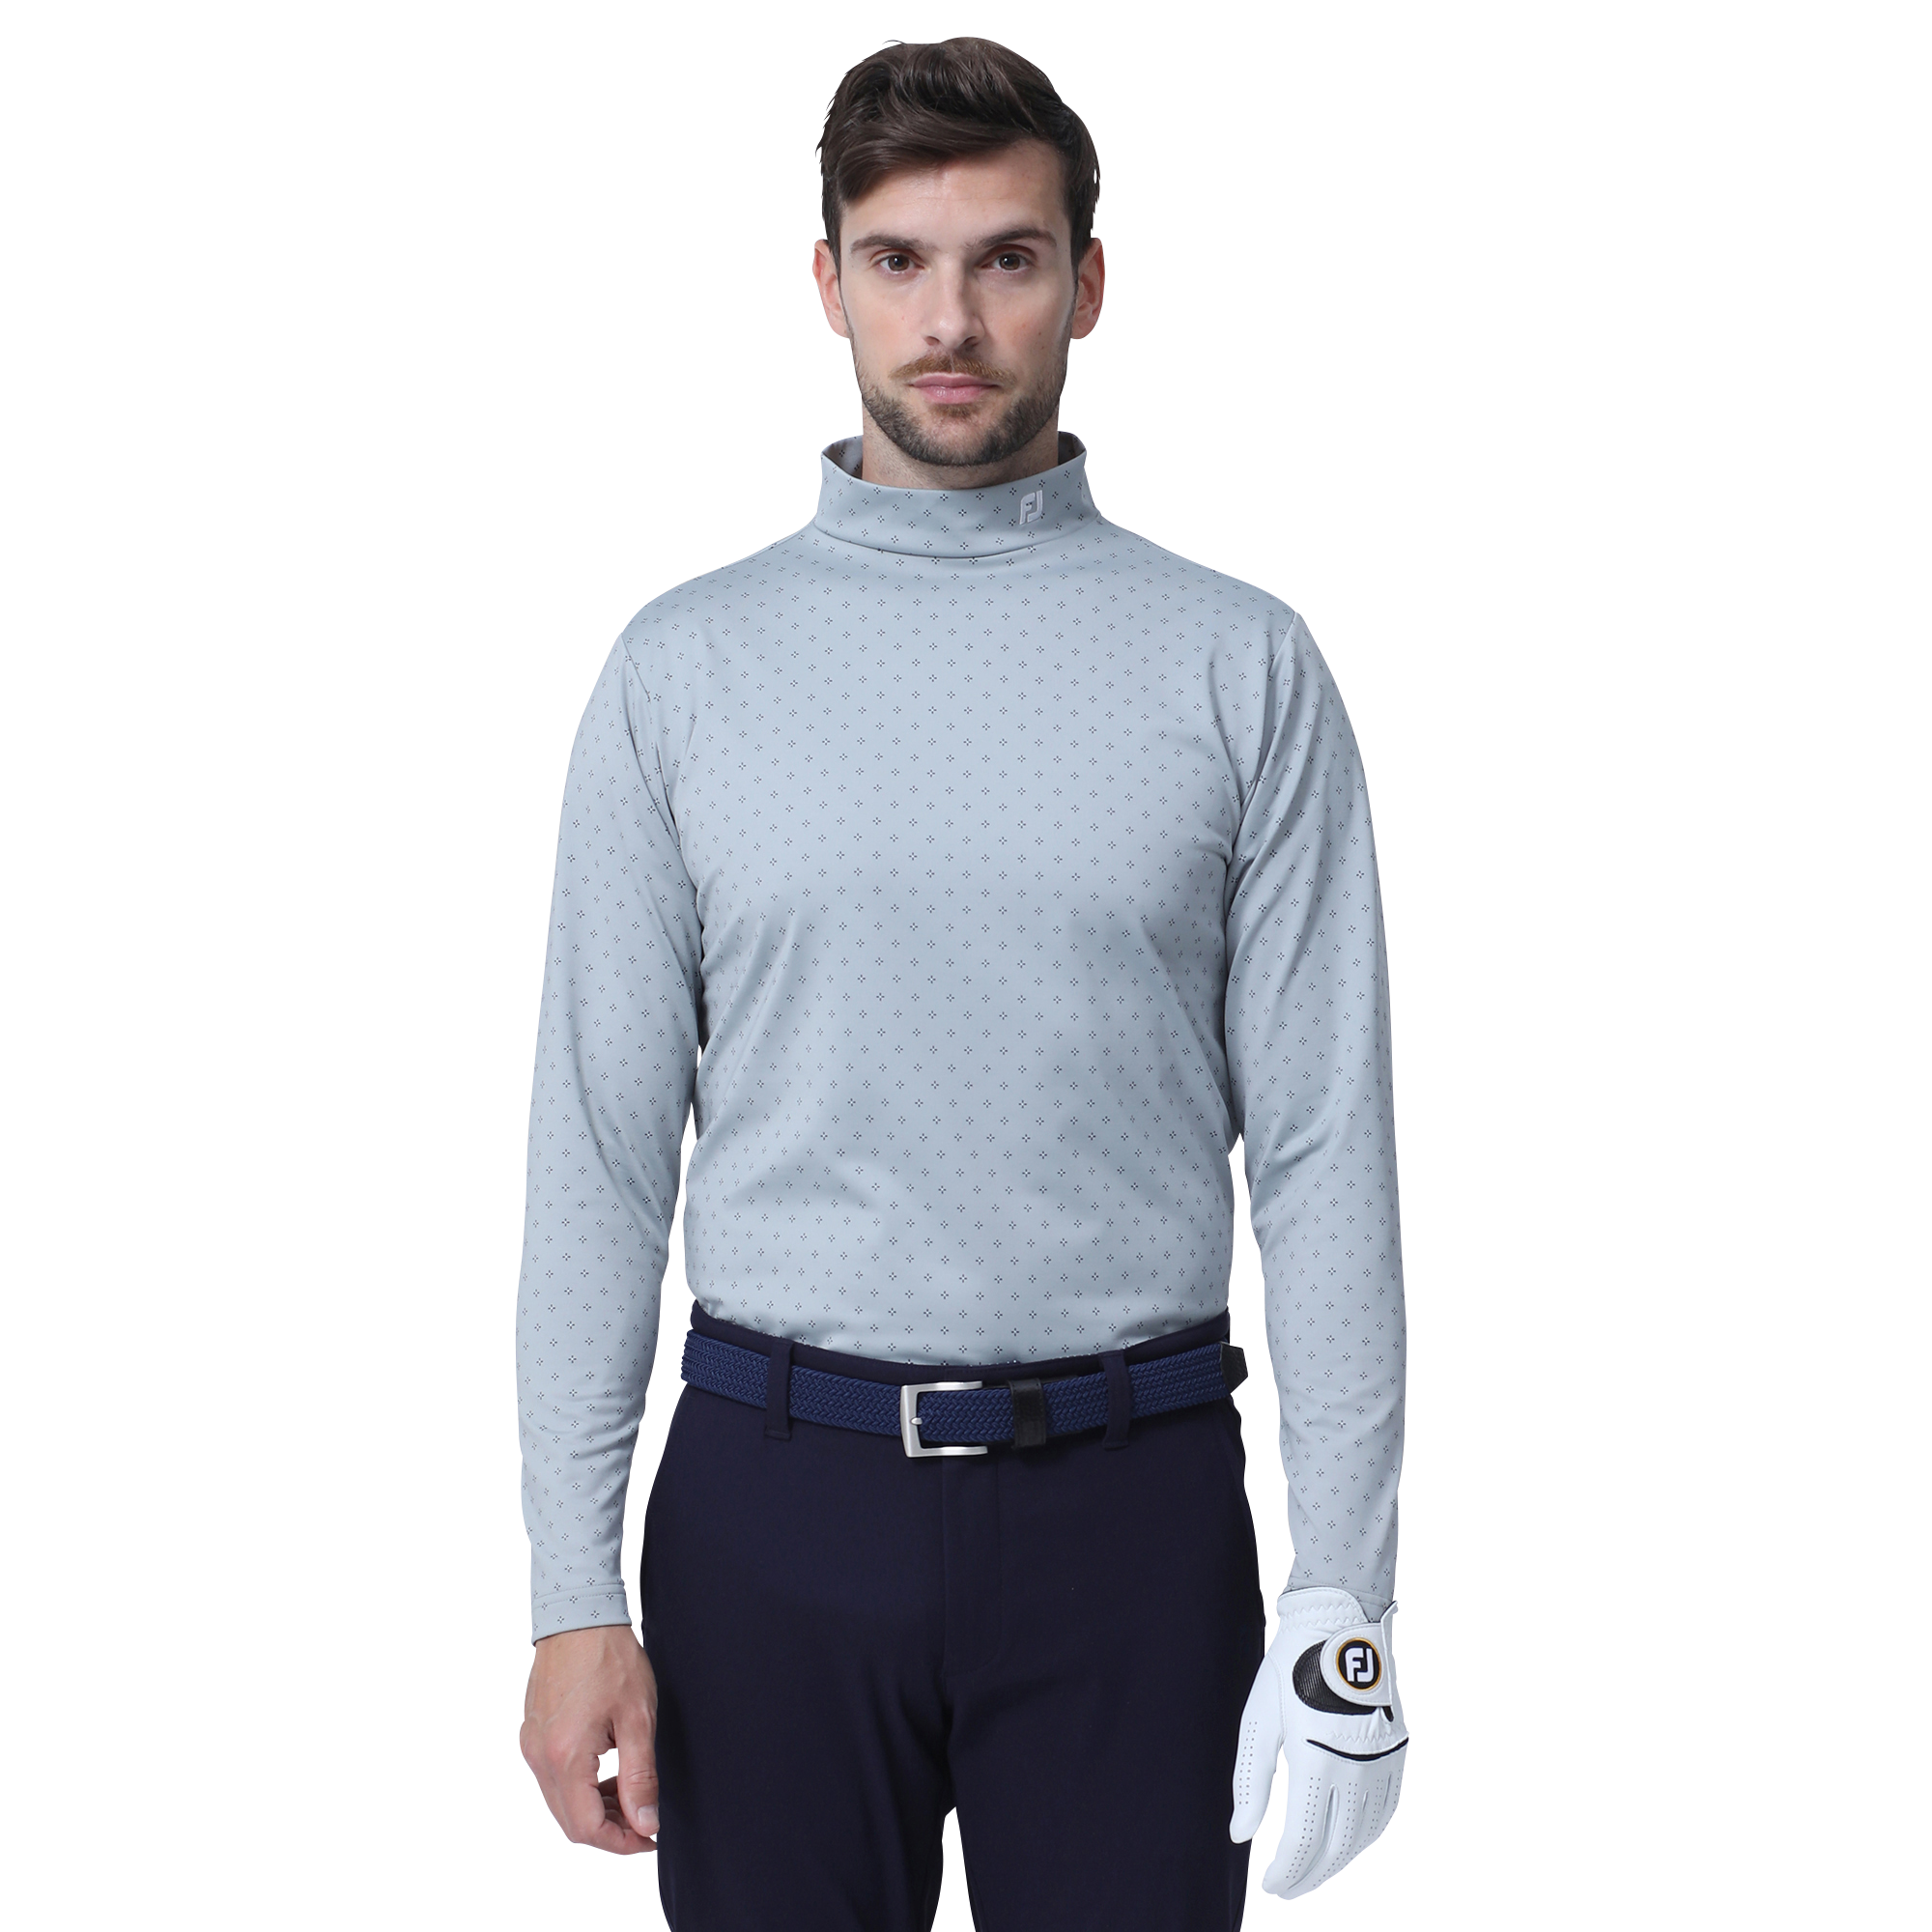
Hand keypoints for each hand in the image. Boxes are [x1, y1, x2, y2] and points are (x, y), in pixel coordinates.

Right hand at [520, 1623, 660, 1854]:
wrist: (579, 1614)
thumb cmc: (610, 1657)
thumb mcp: (638, 1718)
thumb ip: (640, 1777)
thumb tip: (645, 1824)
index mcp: (565, 1757)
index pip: (587, 1828)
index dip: (621, 1843)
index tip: (650, 1837)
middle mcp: (540, 1757)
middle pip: (570, 1822)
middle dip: (610, 1829)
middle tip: (645, 1819)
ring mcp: (532, 1745)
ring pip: (560, 1802)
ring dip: (595, 1808)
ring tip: (630, 1793)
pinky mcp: (532, 1734)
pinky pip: (553, 1778)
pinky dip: (579, 1787)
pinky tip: (607, 1771)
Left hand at [1229, 1586, 1407, 1898]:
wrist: (1341, 1621)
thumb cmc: (1291, 1667)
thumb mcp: (1258, 1718)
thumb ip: (1250, 1780)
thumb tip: (1240, 1834)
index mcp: (1315, 1758)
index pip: (1302, 1839)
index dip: (1286, 1871)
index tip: (1270, 1883)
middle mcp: (1355, 1767)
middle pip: (1335, 1846)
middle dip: (1309, 1874)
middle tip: (1286, 1886)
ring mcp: (1382, 1761)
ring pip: (1364, 1835)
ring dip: (1339, 1860)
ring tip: (1313, 1869)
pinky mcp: (1398, 1751)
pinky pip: (1386, 1811)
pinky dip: (1367, 1835)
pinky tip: (1350, 1841)